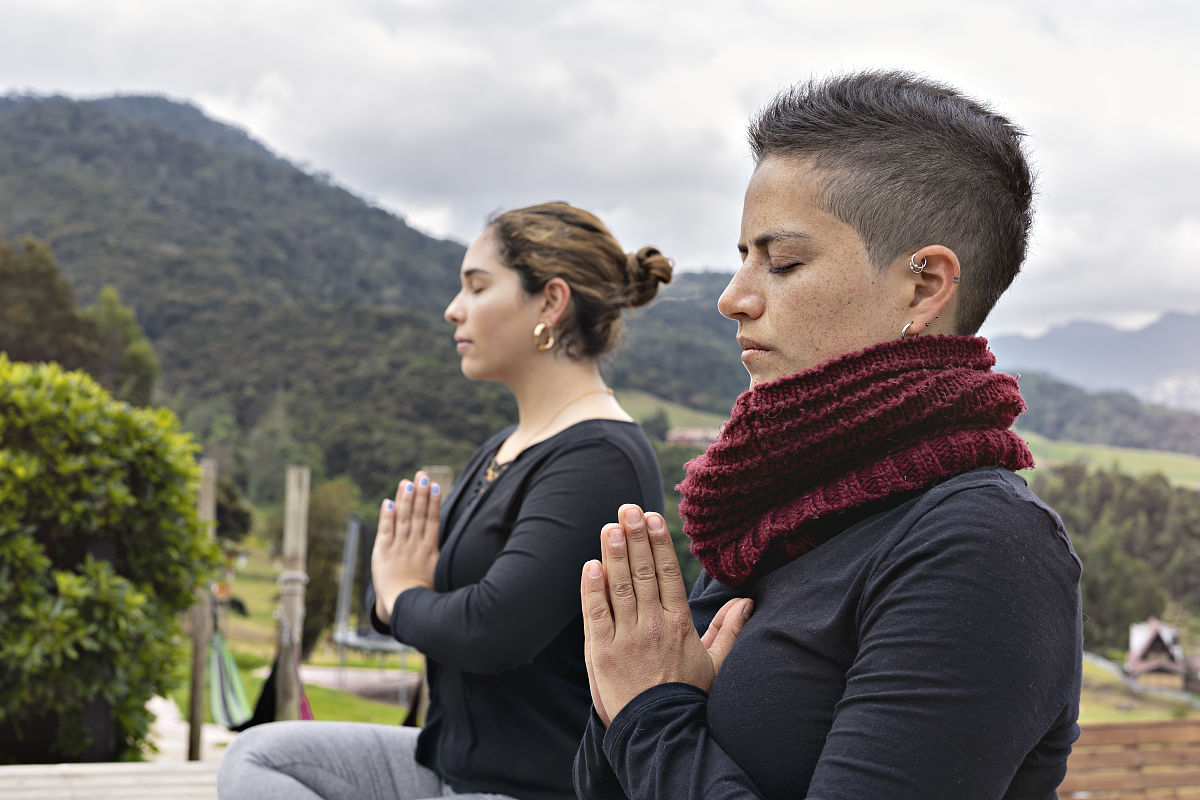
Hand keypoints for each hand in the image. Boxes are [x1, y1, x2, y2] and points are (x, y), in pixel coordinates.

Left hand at [372, 471, 441, 620]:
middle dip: (420, 494)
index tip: (435, 485)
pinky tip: (389, 502)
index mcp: (430, 549)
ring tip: (408, 482)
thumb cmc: (424, 589)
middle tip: (422, 475)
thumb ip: (436, 546)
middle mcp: (414, 546)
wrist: (404, 607)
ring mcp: (398, 549)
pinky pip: (385, 532)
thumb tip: (439, 526)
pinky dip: (387, 517)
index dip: (433, 502)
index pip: (432, 520)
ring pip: (404, 519)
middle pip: (419, 515)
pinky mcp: (382, 554)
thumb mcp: (437, 568)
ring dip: (405, 499)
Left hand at [581, 504, 752, 725]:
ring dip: (614, 554)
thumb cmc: (687, 698)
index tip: (652, 518)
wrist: (661, 734)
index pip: (667, 574)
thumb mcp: (714, 664)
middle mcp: (654, 626)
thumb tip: (746, 601)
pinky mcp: (603, 654)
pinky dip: (592, 589)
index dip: (658, 544)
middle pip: (642, 573)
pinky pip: (596, 614)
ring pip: (619, 587)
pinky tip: (591, 565)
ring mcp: (627, 639)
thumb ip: (729, 629)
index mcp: (680, 624)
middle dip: (634, 538)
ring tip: (610, 526)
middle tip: (627, 509)